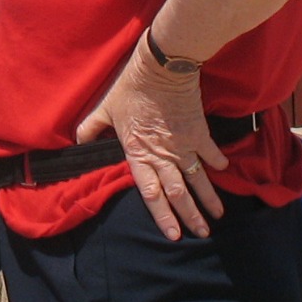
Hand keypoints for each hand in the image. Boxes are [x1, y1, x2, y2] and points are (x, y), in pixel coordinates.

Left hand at [75, 38, 225, 240]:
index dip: (162, 216)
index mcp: (138, 154)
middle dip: (190, 216)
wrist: (161, 67)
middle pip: (178, 193)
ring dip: (208, 199)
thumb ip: (91, 128)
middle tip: (201, 234)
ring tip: (217, 216)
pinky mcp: (198, 131)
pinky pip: (210, 152)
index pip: (150, 193)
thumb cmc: (131, 88)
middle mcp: (162, 155)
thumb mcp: (105, 108)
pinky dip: (217, 162)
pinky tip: (223, 172)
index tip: (173, 234)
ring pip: (197, 179)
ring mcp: (183, 145)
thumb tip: (78, 141)